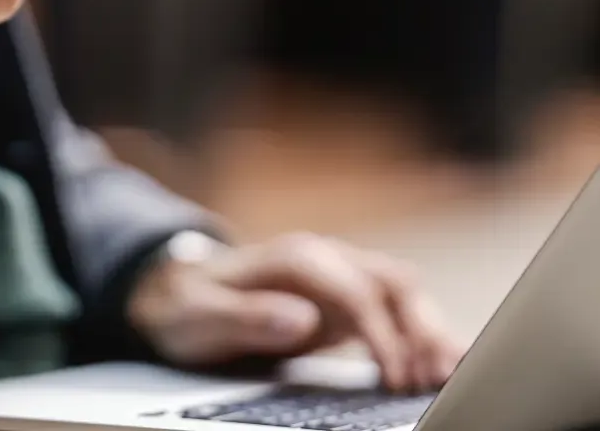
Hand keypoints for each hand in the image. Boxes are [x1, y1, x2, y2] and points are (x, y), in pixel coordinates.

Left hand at [127, 233, 464, 390]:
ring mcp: (336, 280)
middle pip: (392, 282)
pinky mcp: (342, 305)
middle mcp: (323, 260)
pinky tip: (437, 367)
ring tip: (453, 373)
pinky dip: (418, 338)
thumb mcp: (201, 314)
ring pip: (401, 295)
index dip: (380, 331)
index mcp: (294, 257)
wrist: (178, 294)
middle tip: (442, 373)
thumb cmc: (188, 305)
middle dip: (424, 326)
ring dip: (430, 330)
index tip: (394, 374)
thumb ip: (247, 315)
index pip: (355, 289)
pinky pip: (392, 315)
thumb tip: (301, 317)